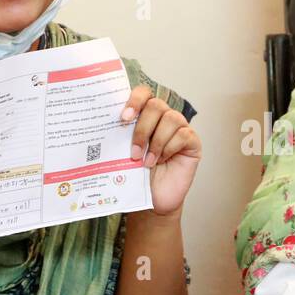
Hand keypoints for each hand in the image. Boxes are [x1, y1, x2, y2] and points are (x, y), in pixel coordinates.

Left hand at [122, 85, 200, 214]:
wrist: (153, 200)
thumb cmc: (138, 175)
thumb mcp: (123, 153)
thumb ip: (119, 136)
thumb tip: (101, 126)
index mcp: (145, 115)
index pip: (143, 94)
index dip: (134, 100)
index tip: (124, 118)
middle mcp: (163, 118)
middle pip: (156, 105)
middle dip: (142, 128)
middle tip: (134, 151)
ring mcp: (180, 128)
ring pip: (171, 118)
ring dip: (156, 141)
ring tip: (147, 162)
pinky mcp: (192, 142)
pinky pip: (183, 135)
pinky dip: (170, 147)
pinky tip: (162, 160)